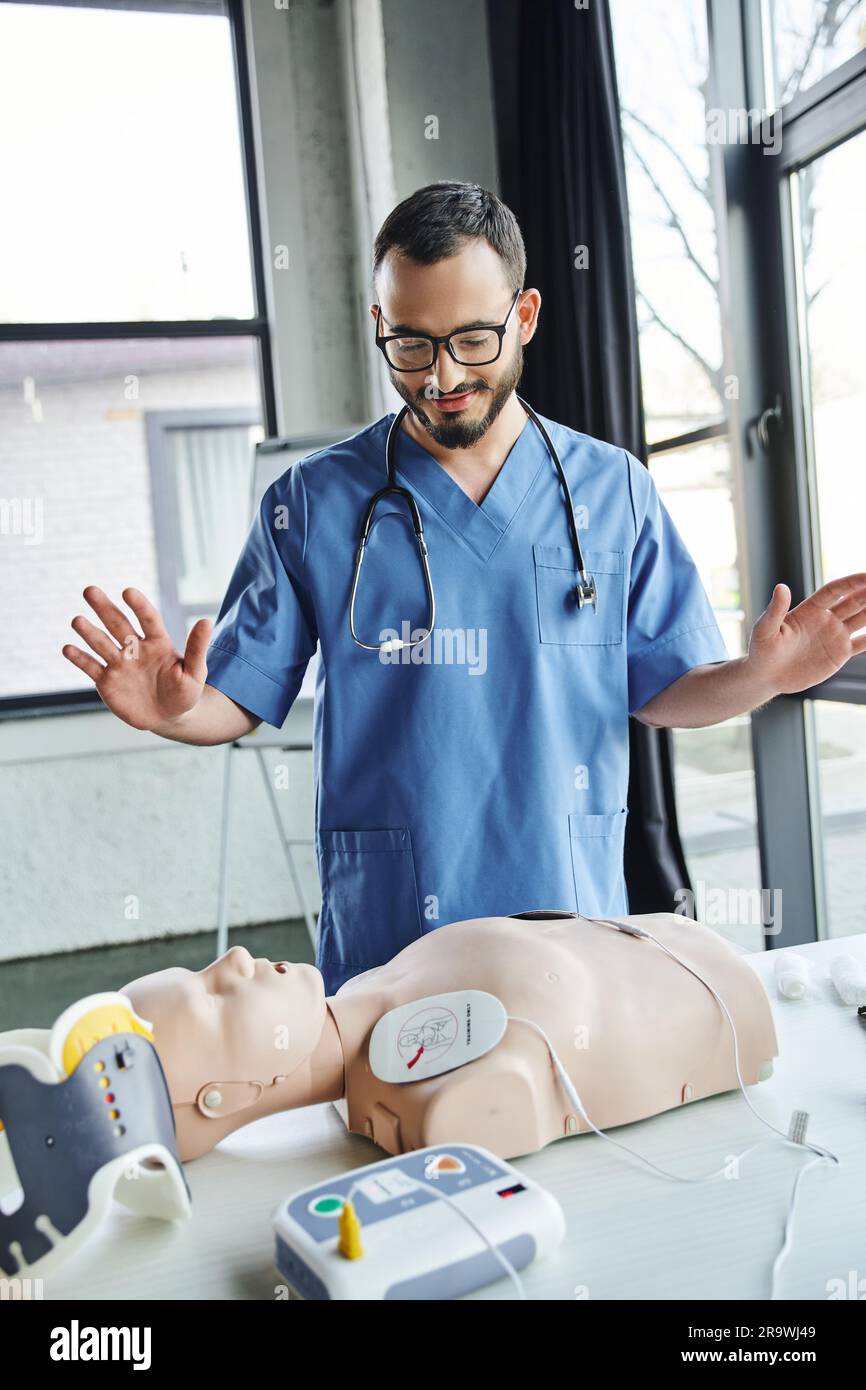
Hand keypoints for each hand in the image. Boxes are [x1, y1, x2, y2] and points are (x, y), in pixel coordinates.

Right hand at [62, 587, 212, 730]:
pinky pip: (91, 667)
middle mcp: (135, 648)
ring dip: (89, 632)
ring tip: (77, 620)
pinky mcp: (107, 680)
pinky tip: (68, 648)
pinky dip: (79, 658)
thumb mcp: (195, 672)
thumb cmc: (185, 692)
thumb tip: (206, 620)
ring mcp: (119, 663)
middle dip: (104, 607)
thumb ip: (197, 648)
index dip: (138, 605)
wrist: (168, 717)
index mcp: (158, 642)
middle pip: (118, 624)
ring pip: (102, 643)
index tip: (127, 592)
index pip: (147, 618)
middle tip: (90, 590)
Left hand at [747, 574, 865, 695]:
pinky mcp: (839, 654)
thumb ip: (775, 610)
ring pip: (862, 619)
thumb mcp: (765, 629)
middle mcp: (826, 619)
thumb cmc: (761, 650)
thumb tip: (781, 587)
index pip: (836, 591)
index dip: (852, 582)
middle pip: (854, 601)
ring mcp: (834, 636)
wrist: (766, 676)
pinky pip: (862, 643)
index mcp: (810, 610)